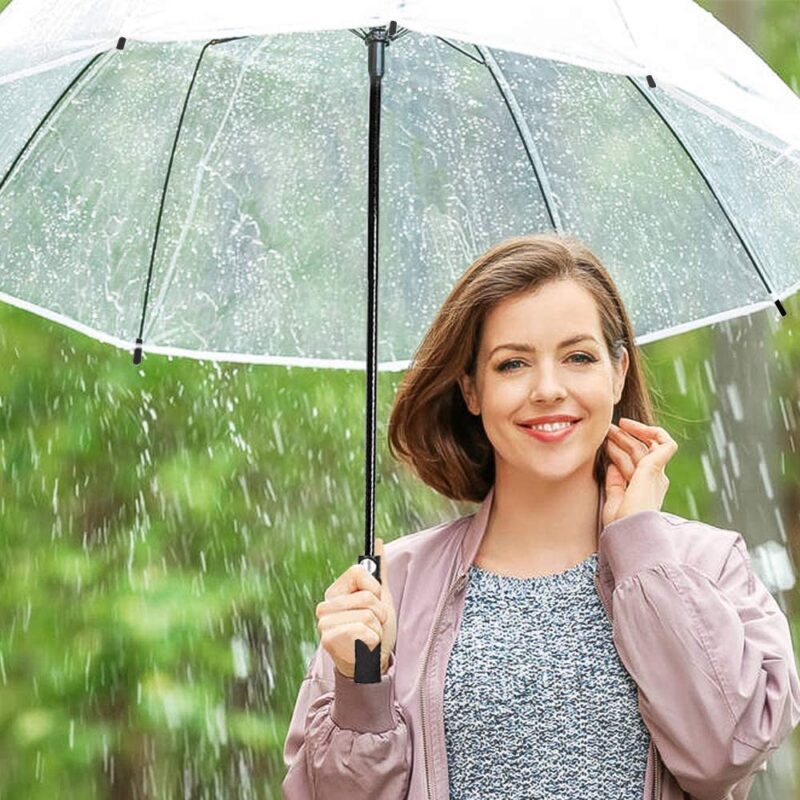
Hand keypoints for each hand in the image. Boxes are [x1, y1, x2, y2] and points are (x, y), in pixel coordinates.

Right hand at [315, 538, 397, 679]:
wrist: (372, 663)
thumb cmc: (374, 629)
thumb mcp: (380, 598)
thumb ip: (379, 572)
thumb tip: (379, 542)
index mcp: (335, 591)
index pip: (358, 571)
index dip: (374, 587)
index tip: (375, 600)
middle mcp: (325, 605)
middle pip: (367, 596)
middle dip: (379, 612)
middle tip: (373, 623)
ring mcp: (325, 623)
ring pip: (368, 615)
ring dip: (377, 628)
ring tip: (369, 636)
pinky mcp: (329, 639)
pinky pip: (365, 631)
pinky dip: (373, 640)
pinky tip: (365, 646)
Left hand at [603, 417, 677, 527]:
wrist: (627, 534)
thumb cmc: (620, 526)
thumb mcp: (614, 501)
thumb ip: (615, 484)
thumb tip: (612, 466)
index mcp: (646, 488)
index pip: (636, 462)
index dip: (621, 449)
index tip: (606, 442)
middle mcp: (655, 481)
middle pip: (640, 452)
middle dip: (623, 438)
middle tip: (607, 430)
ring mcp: (656, 475)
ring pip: (645, 446)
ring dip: (626, 435)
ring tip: (609, 429)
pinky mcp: (653, 471)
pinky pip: (665, 444)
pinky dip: (650, 432)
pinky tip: (630, 427)